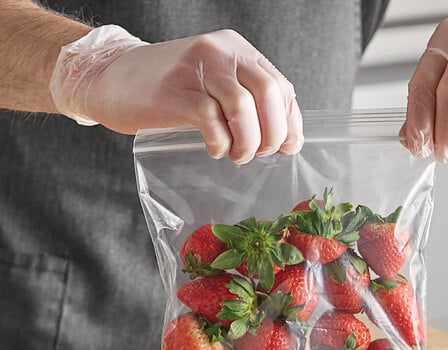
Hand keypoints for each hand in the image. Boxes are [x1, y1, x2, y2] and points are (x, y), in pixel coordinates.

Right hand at [50, 26, 302, 163]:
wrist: (112, 78)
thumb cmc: (168, 90)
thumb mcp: (212, 84)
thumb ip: (244, 101)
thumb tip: (281, 139)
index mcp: (236, 50)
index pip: (280, 85)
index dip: (290, 122)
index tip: (288, 147)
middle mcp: (220, 52)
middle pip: (268, 92)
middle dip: (273, 133)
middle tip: (262, 154)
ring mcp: (197, 69)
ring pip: (244, 106)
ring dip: (248, 141)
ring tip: (238, 156)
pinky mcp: (177, 91)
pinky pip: (212, 119)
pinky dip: (221, 142)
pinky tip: (215, 150)